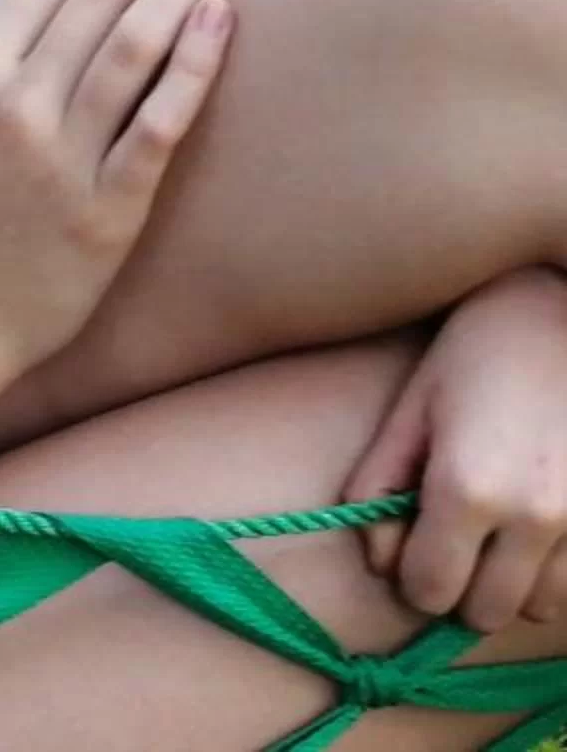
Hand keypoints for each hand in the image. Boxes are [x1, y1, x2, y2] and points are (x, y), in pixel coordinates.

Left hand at [343, 264, 566, 630]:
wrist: (559, 315)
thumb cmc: (475, 353)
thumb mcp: (410, 411)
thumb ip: (379, 488)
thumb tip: (380, 562)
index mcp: (468, 489)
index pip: (429, 591)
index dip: (414, 581)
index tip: (414, 555)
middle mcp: (535, 517)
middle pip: (486, 613)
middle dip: (461, 591)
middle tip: (455, 548)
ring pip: (541, 606)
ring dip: (514, 585)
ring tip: (500, 534)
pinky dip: (557, 570)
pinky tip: (538, 527)